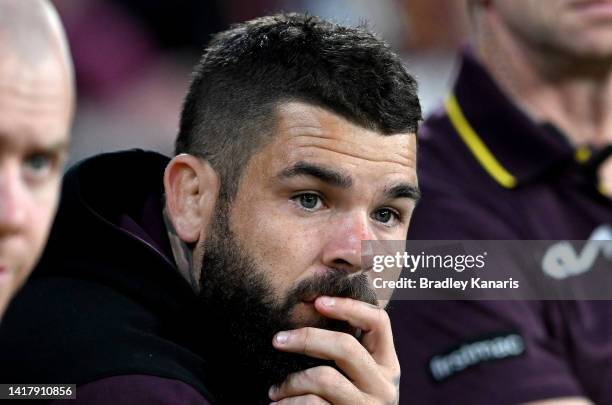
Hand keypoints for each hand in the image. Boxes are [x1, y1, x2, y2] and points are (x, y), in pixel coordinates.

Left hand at [269, 296, 399, 404]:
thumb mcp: (358, 379)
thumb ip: (346, 353)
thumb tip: (314, 306)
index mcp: (387, 366)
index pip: (379, 321)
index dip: (349, 305)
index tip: (318, 301)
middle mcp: (385, 387)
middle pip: (345, 346)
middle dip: (306, 339)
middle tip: (277, 340)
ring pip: (324, 379)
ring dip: (290, 382)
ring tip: (274, 391)